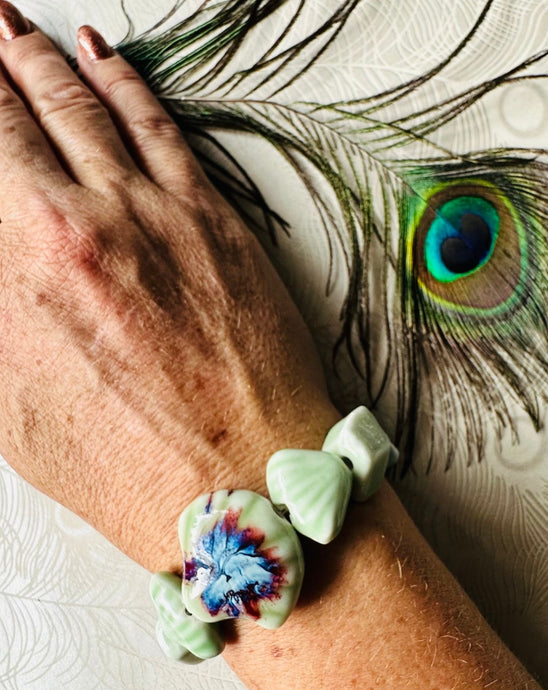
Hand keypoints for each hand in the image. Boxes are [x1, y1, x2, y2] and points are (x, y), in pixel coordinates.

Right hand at [0, 5, 338, 570]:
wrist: (238, 478)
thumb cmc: (127, 464)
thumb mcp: (13, 404)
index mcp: (19, 266)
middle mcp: (82, 223)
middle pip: (23, 112)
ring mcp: (157, 213)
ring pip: (91, 106)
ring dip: (50, 61)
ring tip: (24, 31)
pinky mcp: (216, 220)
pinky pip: (163, 128)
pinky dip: (129, 84)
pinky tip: (107, 60)